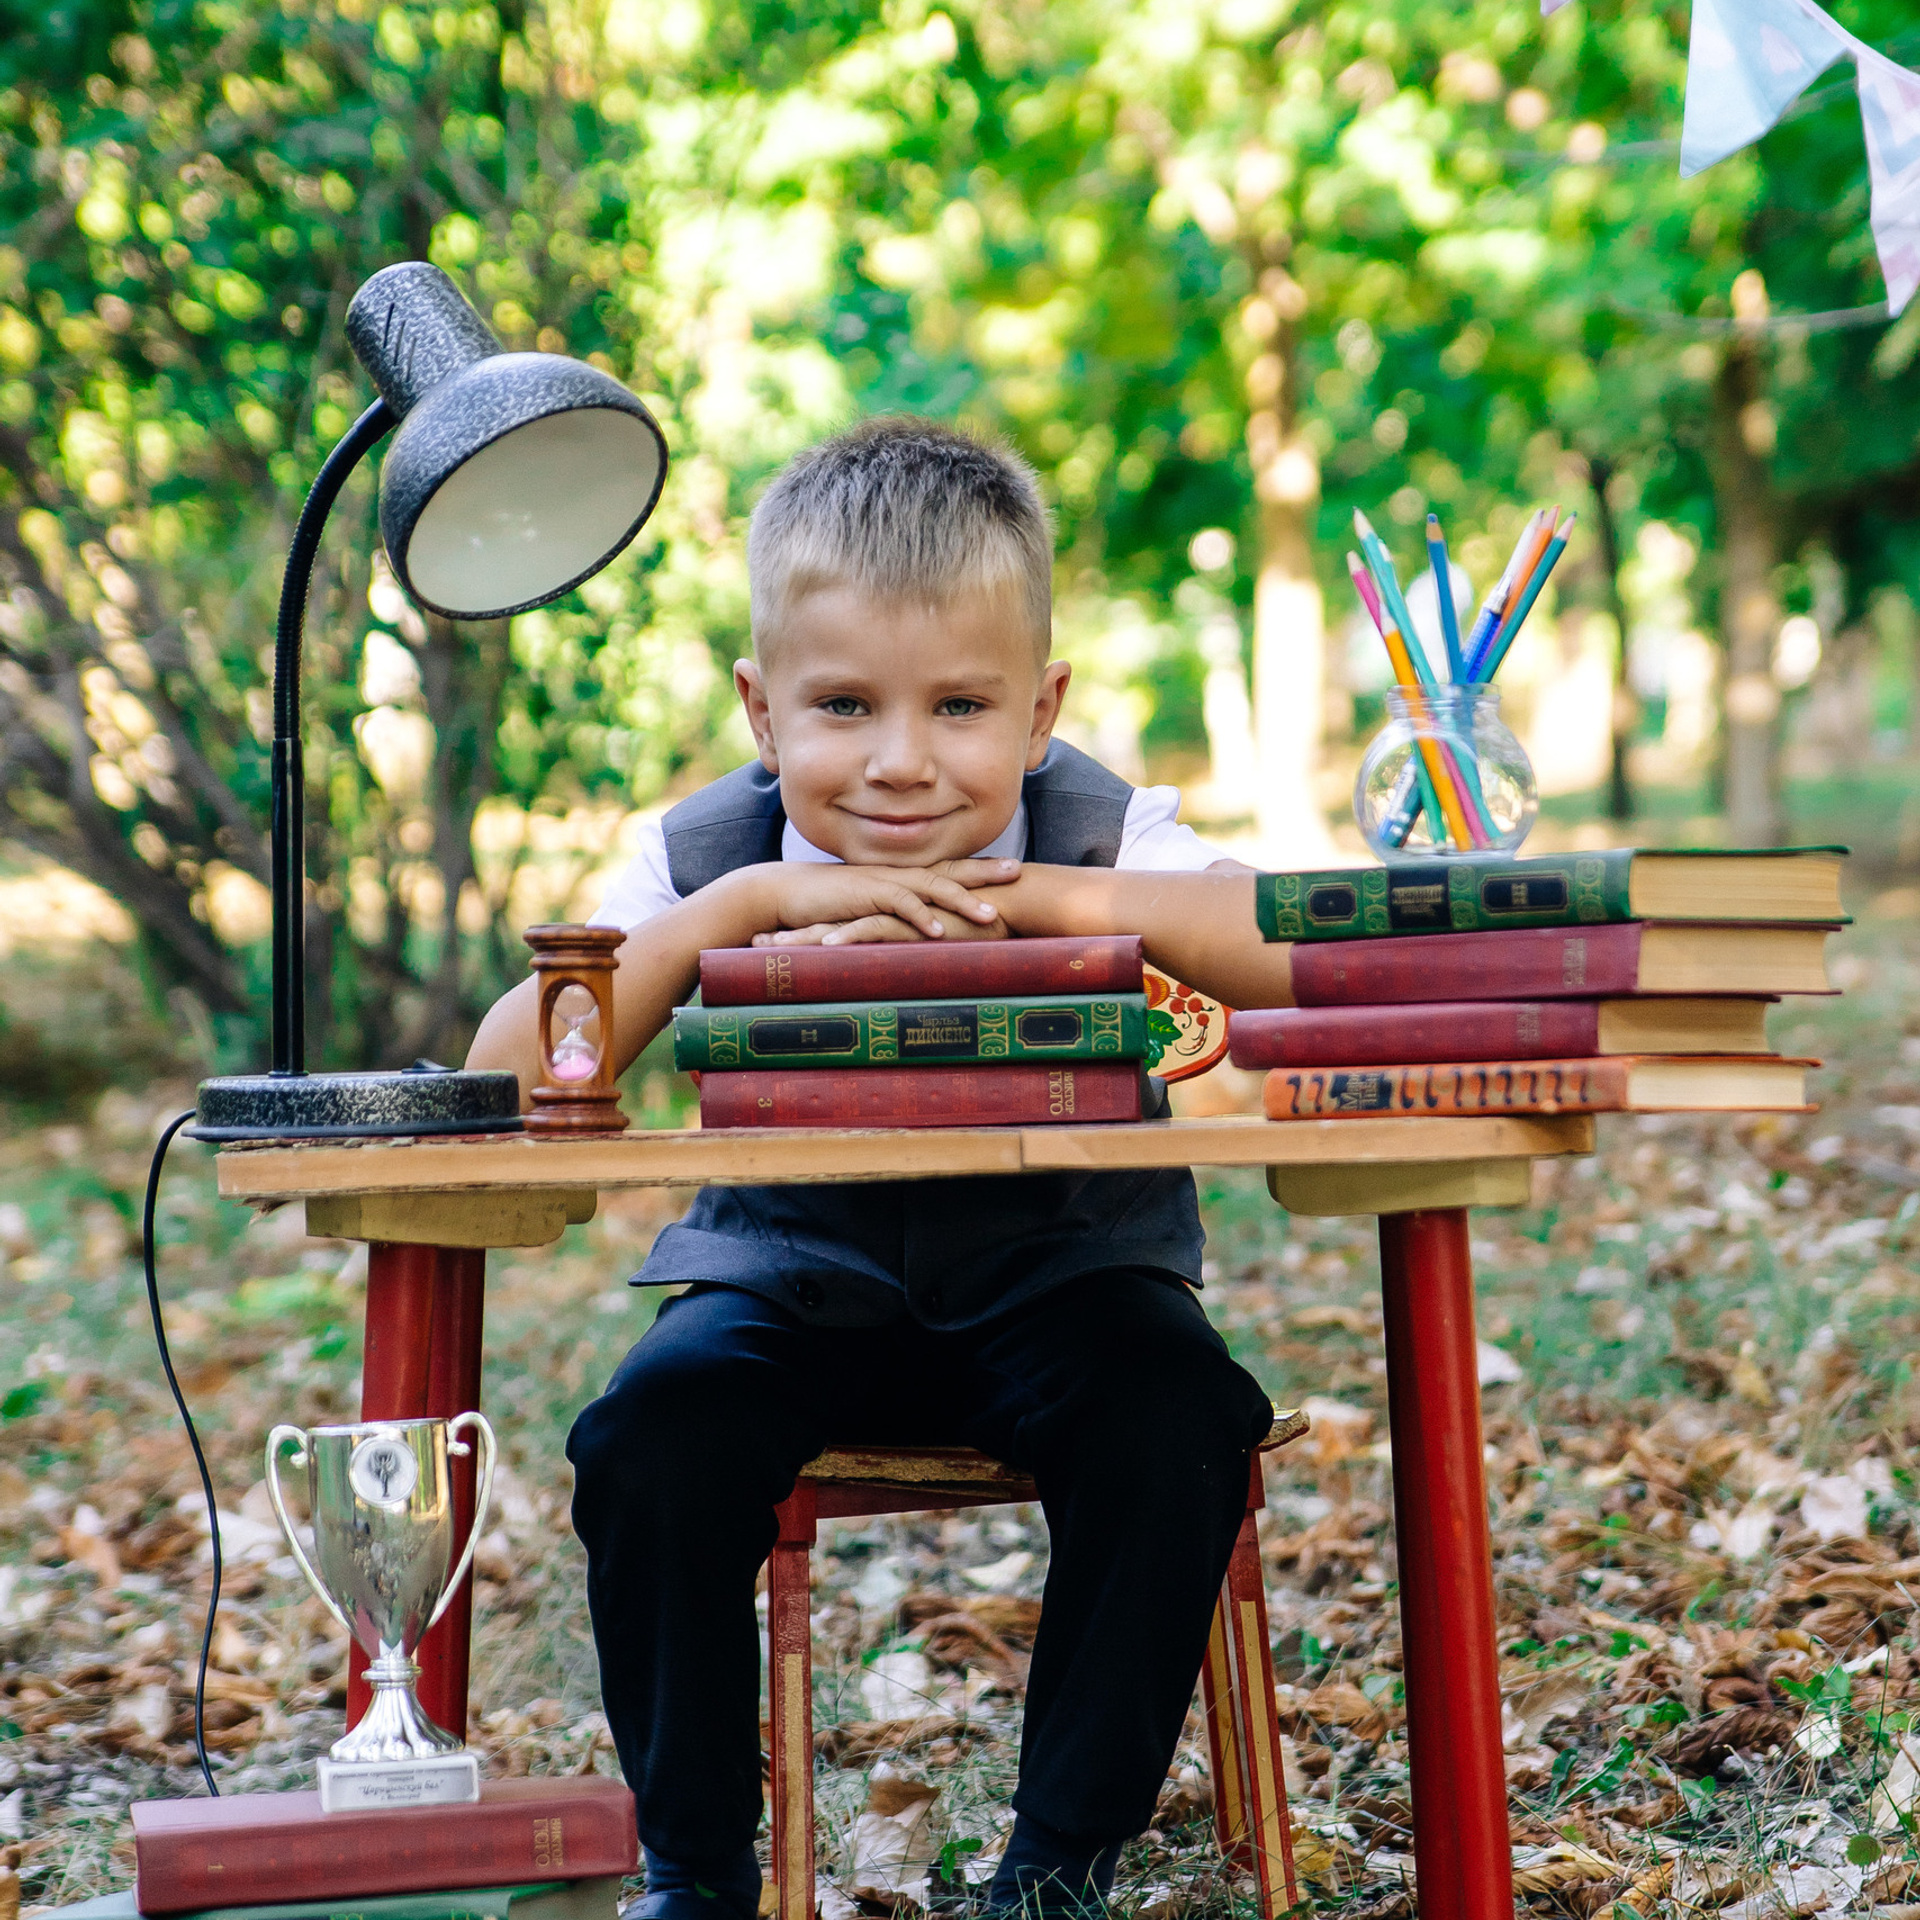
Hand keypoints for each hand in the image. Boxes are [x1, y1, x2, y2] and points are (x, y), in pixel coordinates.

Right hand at [742, 858, 1018, 943]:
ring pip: (929, 886)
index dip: (979, 868)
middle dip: (985, 870)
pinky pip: (896, 905)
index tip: (1011, 867)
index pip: (947, 869)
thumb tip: (919, 935)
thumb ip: (893, 918)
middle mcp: (896, 875)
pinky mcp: (863, 897)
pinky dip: (918, 917)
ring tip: (992, 915)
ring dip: (962, 899)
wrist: (781, 894)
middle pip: (949, 869)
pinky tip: (938, 932)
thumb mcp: (867, 912)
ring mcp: (881, 883)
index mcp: (900, 877)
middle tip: (1019, 870)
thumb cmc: (822, 906)